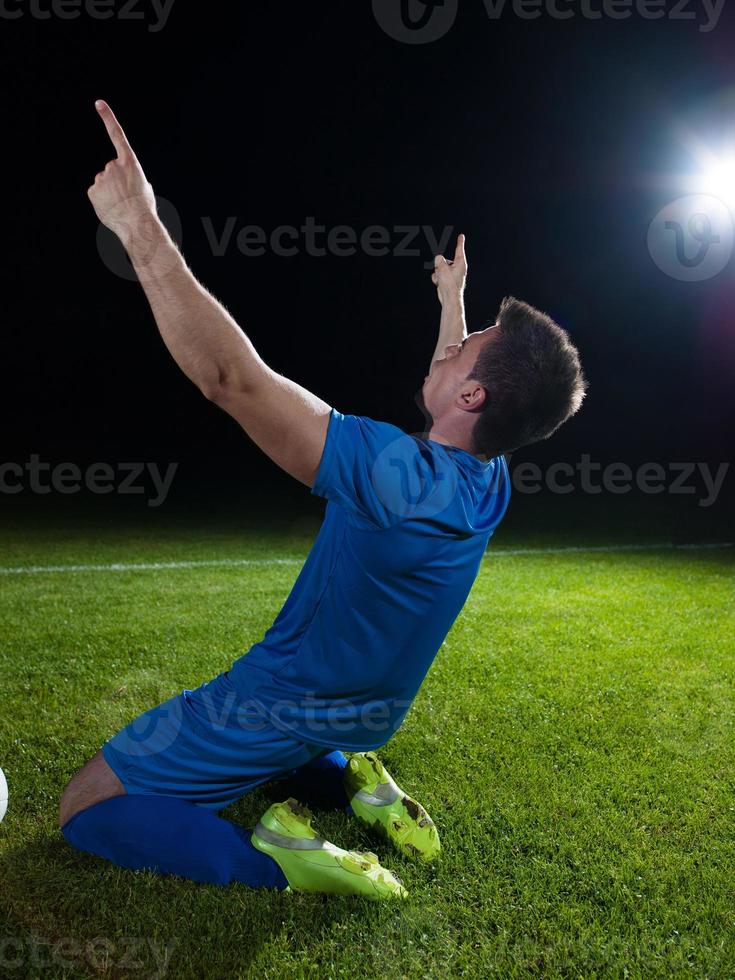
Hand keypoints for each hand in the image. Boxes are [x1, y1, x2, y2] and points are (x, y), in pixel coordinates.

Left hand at [87, 100, 157, 245]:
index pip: (117, 135)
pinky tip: (111, 208)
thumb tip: (123, 183)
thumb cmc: (144, 208)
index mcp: (130, 163)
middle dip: (116, 182)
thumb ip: (132, 177)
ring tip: (120, 205)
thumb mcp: (144, 187)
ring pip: (103, 183)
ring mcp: (101, 177)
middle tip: (127, 197)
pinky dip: (102, 201)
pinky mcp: (92, 191)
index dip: (108, 118)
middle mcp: (113, 165)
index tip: (99, 103)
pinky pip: (96, 194)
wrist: (137, 224)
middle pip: (111, 171)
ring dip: (110, 193)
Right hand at [431, 234, 466, 306]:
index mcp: (460, 263)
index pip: (459, 249)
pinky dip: (437, 278)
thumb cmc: (449, 284)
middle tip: (442, 273)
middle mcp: (457, 267)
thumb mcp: (442, 267)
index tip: (461, 236)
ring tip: (441, 279)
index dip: (460, 242)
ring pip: (439, 267)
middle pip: (444, 260)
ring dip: (438, 272)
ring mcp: (452, 274)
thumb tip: (438, 259)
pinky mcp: (447, 279)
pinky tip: (439, 283)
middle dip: (439, 265)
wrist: (449, 298)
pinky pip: (438, 274)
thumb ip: (439, 259)